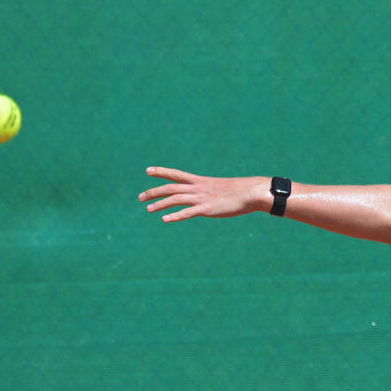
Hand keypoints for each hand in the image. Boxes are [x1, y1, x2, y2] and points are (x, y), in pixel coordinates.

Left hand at [139, 167, 269, 222]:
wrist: (250, 192)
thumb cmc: (238, 191)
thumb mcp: (220, 187)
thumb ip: (209, 191)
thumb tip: (208, 195)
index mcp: (200, 181)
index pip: (176, 174)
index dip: (162, 172)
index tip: (148, 170)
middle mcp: (197, 188)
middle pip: (170, 188)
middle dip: (154, 192)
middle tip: (140, 197)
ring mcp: (201, 198)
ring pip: (175, 199)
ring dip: (160, 204)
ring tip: (148, 209)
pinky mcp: (206, 209)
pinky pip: (187, 213)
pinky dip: (175, 216)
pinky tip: (165, 219)